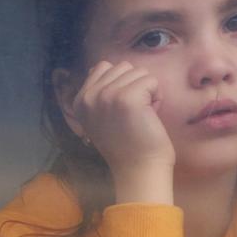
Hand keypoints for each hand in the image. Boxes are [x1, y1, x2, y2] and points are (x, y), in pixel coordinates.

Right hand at [72, 61, 174, 202]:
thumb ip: (97, 92)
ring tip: (141, 116)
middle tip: (133, 115)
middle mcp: (89, 96)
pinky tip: (150, 116)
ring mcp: (106, 96)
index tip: (121, 111)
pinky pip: (151, 80)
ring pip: (138, 72)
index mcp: (79, 100)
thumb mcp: (100, 117)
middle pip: (123, 67)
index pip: (103, 67)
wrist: (139, 169)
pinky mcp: (127, 98)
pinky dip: (157, 97)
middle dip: (135, 86)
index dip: (121, 84)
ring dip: (147, 92)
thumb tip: (99, 67)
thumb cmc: (127, 145)